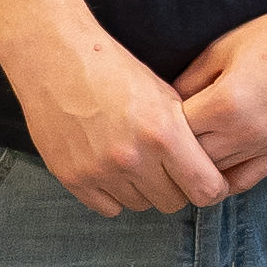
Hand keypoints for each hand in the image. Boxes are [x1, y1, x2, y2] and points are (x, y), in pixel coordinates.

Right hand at [11, 24, 230, 216]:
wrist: (56, 58)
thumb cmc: (113, 70)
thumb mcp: (164, 93)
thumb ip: (187, 135)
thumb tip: (208, 169)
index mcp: (163, 133)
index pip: (206, 190)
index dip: (211, 187)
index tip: (206, 180)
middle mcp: (133, 157)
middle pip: (173, 202)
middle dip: (175, 187)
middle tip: (166, 166)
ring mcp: (100, 171)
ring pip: (141, 205)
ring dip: (142, 189)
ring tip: (132, 157)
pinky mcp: (73, 178)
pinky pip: (108, 208)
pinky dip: (113, 193)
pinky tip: (109, 167)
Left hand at [172, 0, 266, 194]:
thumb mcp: (222, 48)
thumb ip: (189, 80)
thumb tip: (162, 105)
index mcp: (225, 104)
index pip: (173, 131)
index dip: (158, 123)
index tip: (151, 113)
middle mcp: (245, 134)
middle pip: (189, 159)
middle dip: (172, 148)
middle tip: (160, 135)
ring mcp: (266, 149)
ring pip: (212, 176)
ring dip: (195, 165)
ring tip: (181, 150)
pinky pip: (242, 182)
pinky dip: (221, 180)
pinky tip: (209, 167)